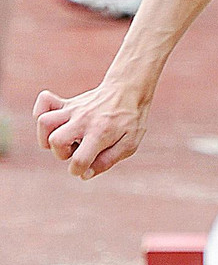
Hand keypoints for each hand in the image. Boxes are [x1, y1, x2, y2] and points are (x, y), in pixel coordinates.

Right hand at [34, 85, 149, 179]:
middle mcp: (84, 120)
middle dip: (61, 153)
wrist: (130, 89)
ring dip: (47, 137)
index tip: (85, 166)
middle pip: (55, 140)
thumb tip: (84, 174)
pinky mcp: (68, 103)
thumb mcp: (129, 144)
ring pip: (45, 122)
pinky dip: (41, 112)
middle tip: (76, 148)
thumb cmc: (130, 120)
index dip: (78, 170)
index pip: (79, 160)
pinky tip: (54, 122)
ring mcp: (74, 110)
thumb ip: (107, 161)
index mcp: (100, 133)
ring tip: (64, 138)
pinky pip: (45, 102)